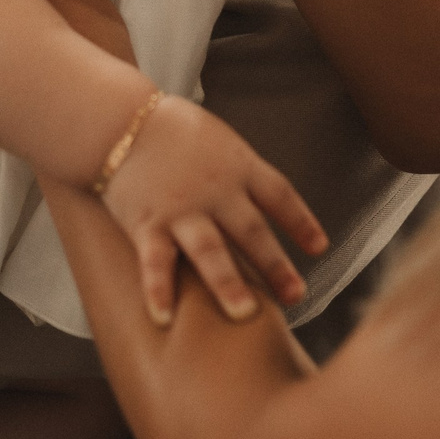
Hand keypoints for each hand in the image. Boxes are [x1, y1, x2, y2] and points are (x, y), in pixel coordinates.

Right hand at [98, 95, 327, 326]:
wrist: (119, 120)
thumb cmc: (173, 131)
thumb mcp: (220, 141)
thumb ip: (243, 175)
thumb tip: (271, 206)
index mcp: (237, 166)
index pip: (279, 195)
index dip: (301, 221)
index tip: (319, 248)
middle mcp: (214, 190)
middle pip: (252, 230)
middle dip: (275, 264)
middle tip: (296, 295)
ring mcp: (180, 209)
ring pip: (209, 250)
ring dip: (228, 283)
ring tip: (245, 313)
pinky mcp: (147, 224)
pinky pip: (155, 262)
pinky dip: (158, 290)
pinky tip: (164, 319)